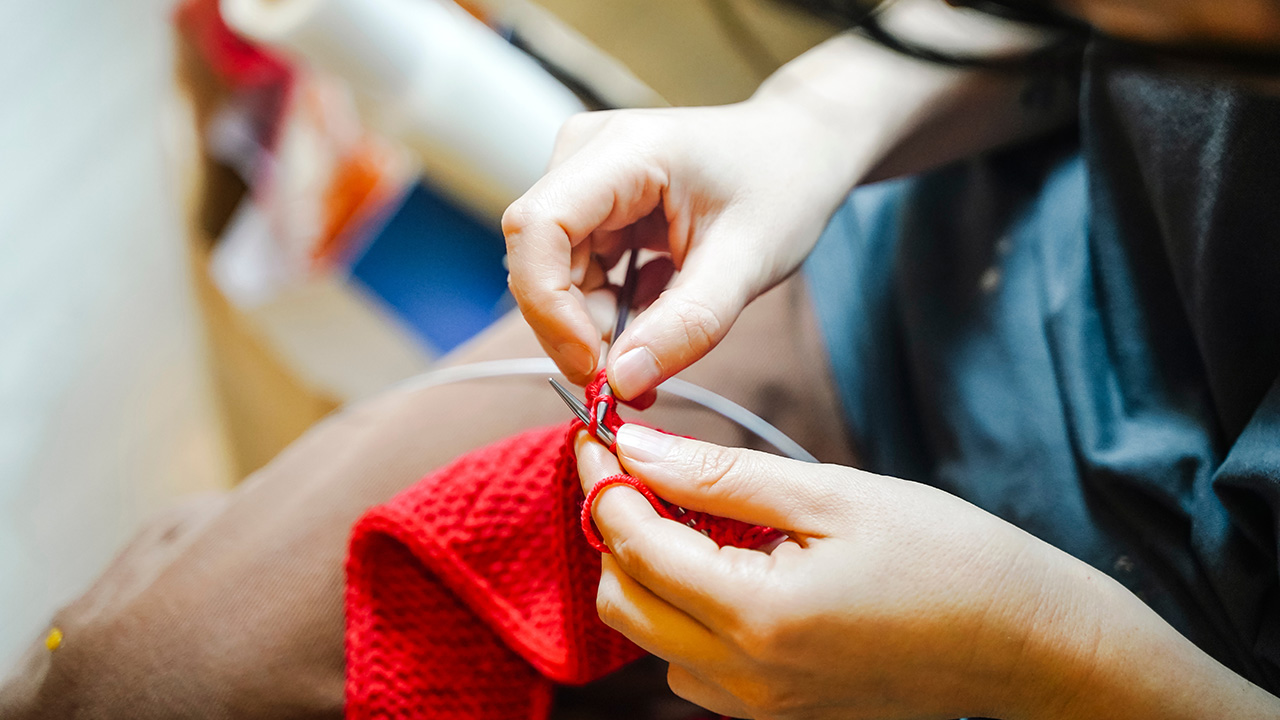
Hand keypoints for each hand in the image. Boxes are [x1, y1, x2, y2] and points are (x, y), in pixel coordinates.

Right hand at [504, 97, 865, 397]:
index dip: (549, 304)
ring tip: (659, 345)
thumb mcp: (749, 264)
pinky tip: (655, 315)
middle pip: (537, 258)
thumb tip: (620, 381)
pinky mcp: (590, 205)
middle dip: (575, 328)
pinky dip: (605, 312)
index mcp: (624, 151)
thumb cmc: (783, 188)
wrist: (799, 149)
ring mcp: (582, 178)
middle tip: (633, 379)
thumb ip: (688, 325)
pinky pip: (573, 273)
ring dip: (593, 325)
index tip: (594, 364)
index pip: (538, 226)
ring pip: (552, 274)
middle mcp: (586, 154)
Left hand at [574, 426, 1100, 719]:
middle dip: (614, 530)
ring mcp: (760, 708)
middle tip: (638, 470)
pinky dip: (684, 612)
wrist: (1028, 643)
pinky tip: (726, 569)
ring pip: (651, 640)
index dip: (604, 481)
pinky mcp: (779, 715)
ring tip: (688, 515)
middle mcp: (746, 677)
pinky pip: (694, 666)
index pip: (634, 544)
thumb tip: (637, 449)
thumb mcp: (832, 496)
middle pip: (623, 603)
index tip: (599, 434)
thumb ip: (722, 476)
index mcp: (757, 616)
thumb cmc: (948, 557)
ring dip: (647, 574)